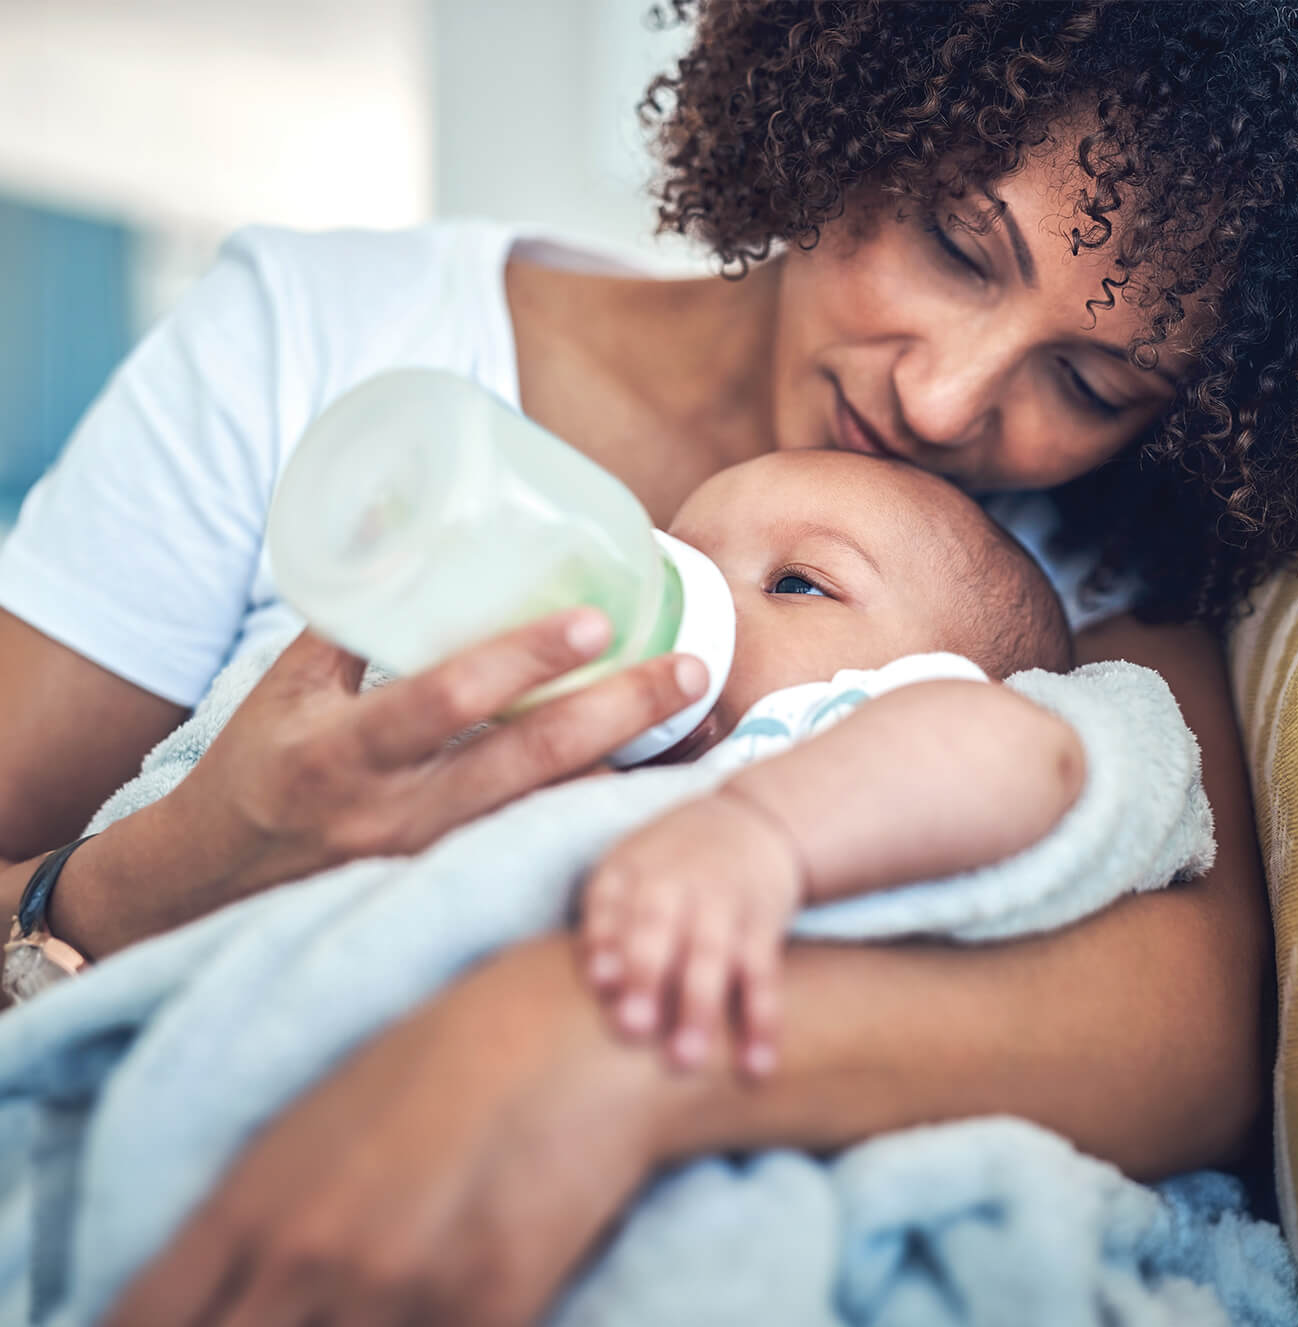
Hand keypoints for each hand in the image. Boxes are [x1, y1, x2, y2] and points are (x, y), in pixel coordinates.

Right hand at [82, 611, 706, 954]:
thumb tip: (415, 535)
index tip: (595, 621)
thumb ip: (356, 619)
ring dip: (629, 764)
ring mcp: (432, 858)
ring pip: (552, 809)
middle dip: (620, 713)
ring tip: (698, 718)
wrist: (218, 880)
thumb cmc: (257, 764)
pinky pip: (542, 837)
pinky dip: (598, 802)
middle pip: (530, 762)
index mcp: (345, 752)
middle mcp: (397, 814)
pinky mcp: (455, 880)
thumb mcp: (288, 686)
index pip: (445, 701)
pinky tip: (652, 771)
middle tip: (691, 668)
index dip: (521, 660)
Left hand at [101, 936, 670, 1326]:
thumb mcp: (324, 1116)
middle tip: (291, 1310)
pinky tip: (433, 1303)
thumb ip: (258, 1217)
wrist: (580, 1028)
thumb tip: (226, 1296)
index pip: (141, 1324)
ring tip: (372, 1295)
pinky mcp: (486, 1314)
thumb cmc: (453, 1052)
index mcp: (251, 1200)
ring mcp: (396, 1295)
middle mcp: (306, 1258)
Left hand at [579, 788, 805, 1075]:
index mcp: (631, 870)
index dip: (603, 941)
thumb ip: (604, 922)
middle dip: (646, 976)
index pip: (609, 902)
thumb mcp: (629, 869)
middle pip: (657, 927)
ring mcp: (722, 904)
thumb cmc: (669, 866)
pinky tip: (757, 1065)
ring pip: (712, 955)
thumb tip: (594, 986)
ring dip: (699, 1007)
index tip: (599, 982)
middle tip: (634, 1028)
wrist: (753, 822)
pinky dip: (762, 1020)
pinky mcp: (763, 926)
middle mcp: (675, 883)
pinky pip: (764, 975)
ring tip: (687, 1059)